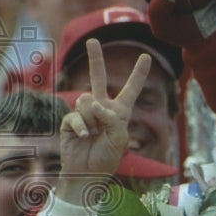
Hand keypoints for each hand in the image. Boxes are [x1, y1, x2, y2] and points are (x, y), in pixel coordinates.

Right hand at [58, 39, 150, 201]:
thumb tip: (92, 101)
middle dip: (95, 59)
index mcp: (120, 111)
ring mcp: (85, 113)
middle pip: (98, 78)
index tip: (145, 57)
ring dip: (91, 119)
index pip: (131, 89)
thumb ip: (111, 118)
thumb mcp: (119, 138)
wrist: (87, 173)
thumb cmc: (107, 158)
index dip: (138, 74)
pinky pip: (75, 115)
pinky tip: (83, 137)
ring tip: (93, 135)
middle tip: (92, 41)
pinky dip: (81, 127)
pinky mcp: (71, 120)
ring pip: (86, 100)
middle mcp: (102, 108)